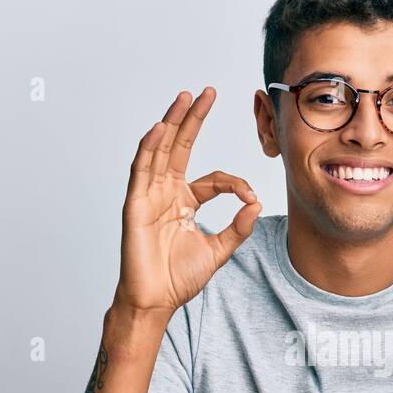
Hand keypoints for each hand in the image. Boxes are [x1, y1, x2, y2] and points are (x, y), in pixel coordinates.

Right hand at [115, 88, 261, 314]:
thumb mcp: (219, 251)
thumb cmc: (178, 277)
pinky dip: (149, 148)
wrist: (157, 299)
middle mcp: (166, 193)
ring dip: (171, 123)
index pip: (213, 179)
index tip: (251, 196)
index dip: (234, 183)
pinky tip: (159, 128)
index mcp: (185, 202)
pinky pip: (141, 170)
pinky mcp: (135, 204)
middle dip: (192, 119)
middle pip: (179, 148)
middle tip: (205, 92)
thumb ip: (238, 229)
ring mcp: (149, 196)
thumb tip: (257, 205)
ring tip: (183, 98)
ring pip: (160, 151)